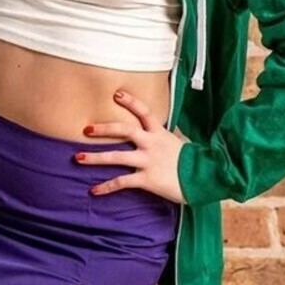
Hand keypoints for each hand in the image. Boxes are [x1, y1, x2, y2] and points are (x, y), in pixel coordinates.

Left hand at [75, 89, 186, 204]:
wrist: (206, 178)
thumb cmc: (193, 163)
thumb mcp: (178, 144)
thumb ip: (164, 139)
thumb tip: (158, 134)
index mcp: (160, 134)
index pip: (145, 112)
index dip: (130, 102)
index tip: (116, 94)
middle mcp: (152, 144)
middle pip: (125, 130)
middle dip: (104, 128)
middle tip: (86, 129)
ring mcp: (148, 161)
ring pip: (117, 156)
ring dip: (96, 157)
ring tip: (78, 158)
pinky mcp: (147, 179)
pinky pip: (122, 182)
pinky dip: (107, 187)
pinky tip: (94, 190)